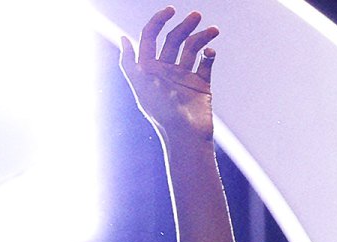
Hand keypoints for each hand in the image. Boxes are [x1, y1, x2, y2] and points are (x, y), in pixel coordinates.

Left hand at [120, 7, 218, 142]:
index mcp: (148, 69)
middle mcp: (165, 71)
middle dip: (184, 26)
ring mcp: (184, 76)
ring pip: (193, 48)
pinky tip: (210, 54)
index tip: (170, 10)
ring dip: (202, 37)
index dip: (157, 21)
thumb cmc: (161, 111)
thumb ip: (129, 62)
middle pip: (174, 39)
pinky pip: (206, 62)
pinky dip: (209, 55)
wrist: (185, 135)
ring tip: (213, 30)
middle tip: (196, 16)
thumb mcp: (140, 85)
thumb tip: (123, 39)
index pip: (150, 38)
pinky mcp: (201, 84)